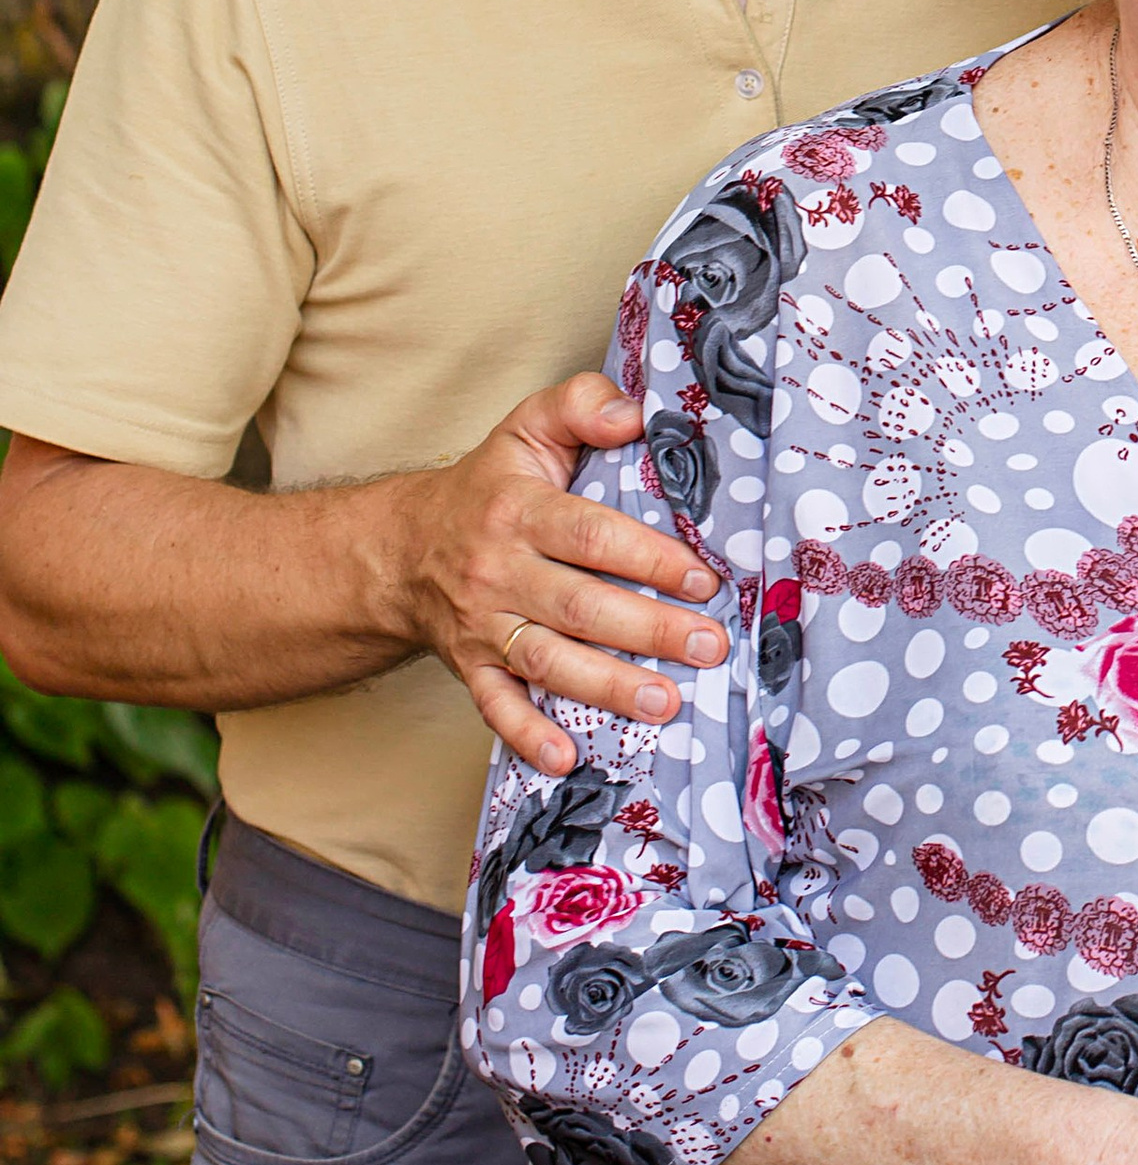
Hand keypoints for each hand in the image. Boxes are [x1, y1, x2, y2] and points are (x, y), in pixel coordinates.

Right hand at [379, 373, 726, 773]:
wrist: (401, 549)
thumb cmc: (488, 488)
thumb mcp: (527, 428)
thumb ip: (581, 405)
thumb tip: (635, 415)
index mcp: (519, 510)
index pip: (590, 536)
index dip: (648, 559)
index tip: (702, 579)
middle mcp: (499, 572)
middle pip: (581, 606)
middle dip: (650, 630)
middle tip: (710, 646)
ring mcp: (484, 626)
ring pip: (548, 661)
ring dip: (608, 688)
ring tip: (667, 704)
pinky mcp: (471, 667)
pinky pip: (495, 707)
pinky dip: (527, 735)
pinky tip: (566, 758)